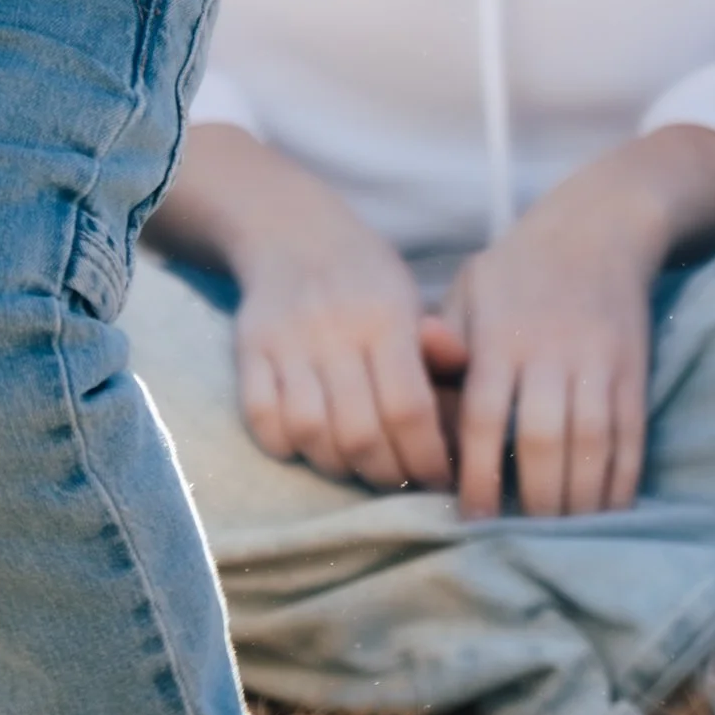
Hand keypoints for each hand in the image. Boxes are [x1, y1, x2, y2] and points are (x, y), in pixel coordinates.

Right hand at [233, 194, 455, 490]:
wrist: (293, 232)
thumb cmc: (366, 277)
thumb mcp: (412, 299)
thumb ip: (439, 354)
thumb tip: (466, 412)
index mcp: (386, 316)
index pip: (409, 408)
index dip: (426, 458)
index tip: (440, 480)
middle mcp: (334, 329)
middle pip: (359, 432)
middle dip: (385, 474)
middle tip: (401, 482)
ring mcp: (286, 340)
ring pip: (309, 431)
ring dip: (337, 466)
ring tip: (359, 467)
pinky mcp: (248, 349)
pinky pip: (261, 417)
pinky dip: (285, 444)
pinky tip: (310, 445)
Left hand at [423, 128, 714, 519]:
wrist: (601, 228)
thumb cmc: (518, 270)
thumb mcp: (468, 292)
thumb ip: (442, 349)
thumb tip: (415, 406)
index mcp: (501, 337)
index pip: (486, 418)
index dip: (478, 475)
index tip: (469, 521)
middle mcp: (551, 352)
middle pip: (544, 441)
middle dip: (533, 502)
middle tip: (518, 545)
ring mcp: (598, 362)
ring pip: (592, 445)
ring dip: (578, 502)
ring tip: (560, 543)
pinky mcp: (634, 372)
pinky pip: (630, 437)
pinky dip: (620, 482)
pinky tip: (606, 514)